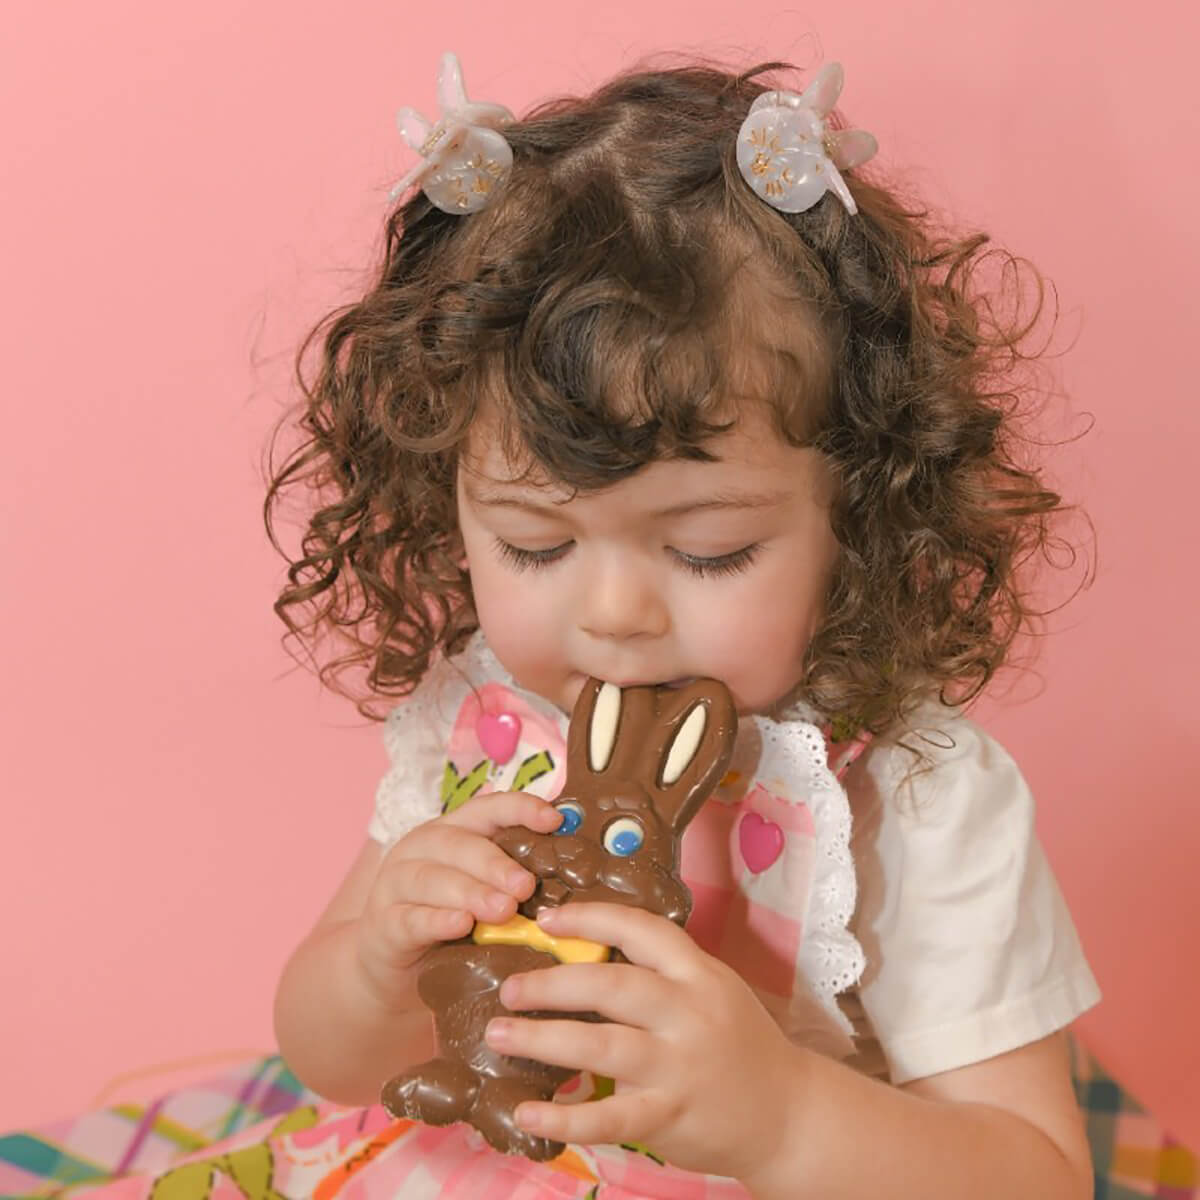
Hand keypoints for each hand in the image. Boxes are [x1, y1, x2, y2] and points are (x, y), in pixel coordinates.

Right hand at [355, 791, 562, 1006]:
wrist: (391, 967)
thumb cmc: (449, 921)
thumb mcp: (481, 893)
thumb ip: (512, 880)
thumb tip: (572, 877)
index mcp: (453, 832)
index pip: (487, 809)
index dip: (520, 808)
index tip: (553, 820)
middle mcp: (422, 849)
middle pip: (459, 845)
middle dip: (496, 864)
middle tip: (526, 886)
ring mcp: (397, 884)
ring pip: (432, 879)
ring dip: (470, 892)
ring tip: (502, 910)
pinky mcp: (383, 924)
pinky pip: (410, 918)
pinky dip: (436, 920)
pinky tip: (460, 925)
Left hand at [482, 902, 807, 1180]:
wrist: (789, 1114)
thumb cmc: (738, 1043)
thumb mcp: (712, 990)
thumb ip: (661, 973)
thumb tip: (585, 952)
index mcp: (698, 973)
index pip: (640, 929)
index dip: (589, 917)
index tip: (547, 918)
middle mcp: (689, 1012)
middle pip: (612, 984)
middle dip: (552, 982)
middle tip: (508, 987)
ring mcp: (679, 1065)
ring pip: (602, 1045)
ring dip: (542, 1039)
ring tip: (499, 1034)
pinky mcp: (671, 1115)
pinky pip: (610, 1117)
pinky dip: (565, 1117)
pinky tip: (528, 1113)